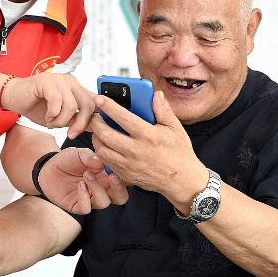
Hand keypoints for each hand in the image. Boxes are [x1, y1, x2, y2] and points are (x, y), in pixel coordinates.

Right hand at [2, 73, 96, 138]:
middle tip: (70, 134)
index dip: (93, 119)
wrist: (13, 97)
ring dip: (61, 121)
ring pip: (72, 106)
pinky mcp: (46, 81)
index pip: (94, 102)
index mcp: (76, 88)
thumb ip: (76, 119)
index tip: (83, 131)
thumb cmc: (35, 106)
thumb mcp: (60, 117)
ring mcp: (59, 79)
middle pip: (87, 104)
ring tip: (52, 123)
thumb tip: (94, 127)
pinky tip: (47, 116)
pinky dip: (52, 114)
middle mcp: (70, 81)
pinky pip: (57, 101)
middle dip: (80, 124)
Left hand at [37, 147, 128, 213]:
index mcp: (108, 176)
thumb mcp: (81, 153)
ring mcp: (91, 199)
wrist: (49, 167)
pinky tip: (80, 184)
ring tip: (87, 174)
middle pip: (121, 198)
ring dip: (97, 188)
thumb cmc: (69, 159)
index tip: (122, 165)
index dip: (127, 176)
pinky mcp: (77, 206)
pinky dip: (85, 197)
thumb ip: (92, 157)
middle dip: (119, 188)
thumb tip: (103, 163)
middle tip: (112, 176)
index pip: (125, 181)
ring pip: (104, 202)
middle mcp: (103, 189)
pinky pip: (86, 208)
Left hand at [90, 91, 205, 204]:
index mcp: (148, 136)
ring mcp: (129, 165)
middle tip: (97, 116)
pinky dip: (102, 151)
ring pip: (101, 149)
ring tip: (99, 130)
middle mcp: (136, 151)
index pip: (123, 117)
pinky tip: (107, 144)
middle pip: (105, 134)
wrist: (181, 180)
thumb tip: (155, 95)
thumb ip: (164, 110)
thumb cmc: (179, 153)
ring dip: (96, 137)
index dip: (109, 106)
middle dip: (96, 122)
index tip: (100, 99)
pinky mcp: (125, 175)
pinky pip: (106, 162)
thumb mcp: (175, 128)